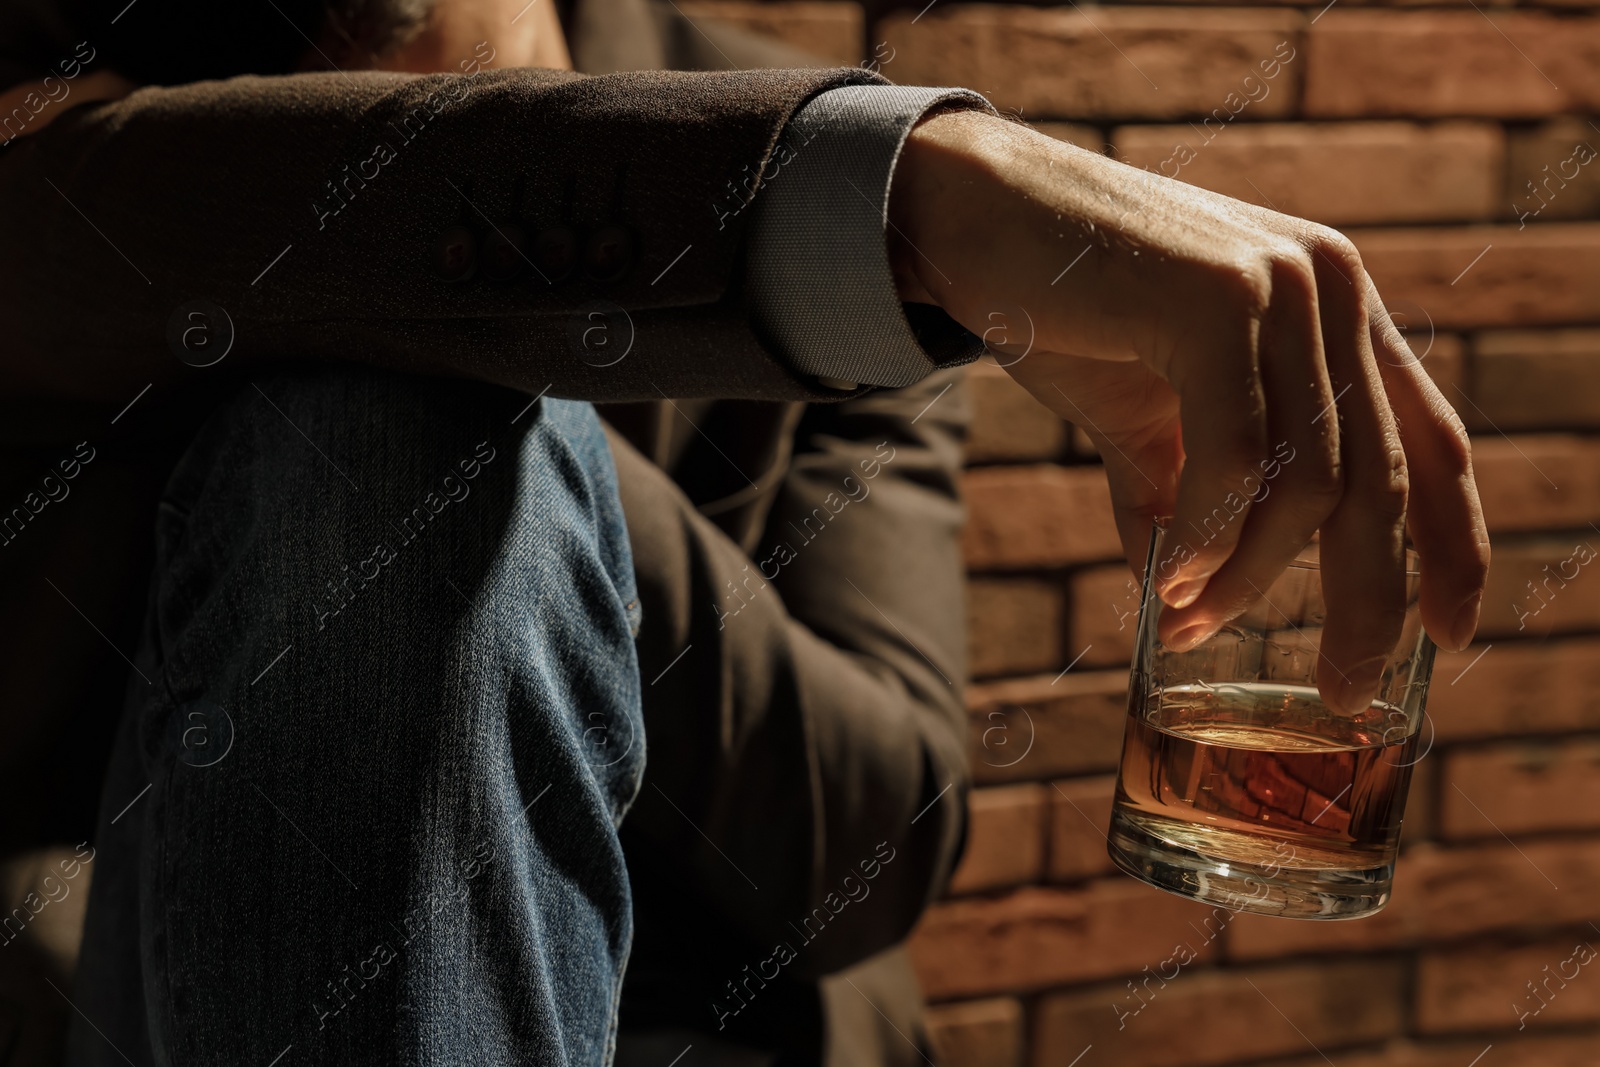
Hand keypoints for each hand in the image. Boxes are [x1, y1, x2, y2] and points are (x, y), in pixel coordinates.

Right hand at [889, 109, 1489, 712]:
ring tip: (1189, 621)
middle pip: (1384, 480)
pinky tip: (1166, 578)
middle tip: (1341, 688)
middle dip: (1368, 601)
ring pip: (1310, 480)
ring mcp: (1283, 284)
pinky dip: (1204, 535)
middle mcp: (1331, 289)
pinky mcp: (1218, 295)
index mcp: (1334, 313)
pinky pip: (1233, 455)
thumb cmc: (1060, 310)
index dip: (1453, 545)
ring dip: (1250, 576)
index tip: (1448, 637)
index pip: (1428, 443)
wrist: (973, 215)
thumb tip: (1181, 604)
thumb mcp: (1142, 418)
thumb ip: (1180, 497)